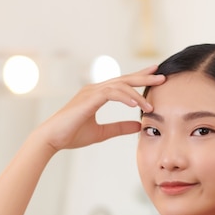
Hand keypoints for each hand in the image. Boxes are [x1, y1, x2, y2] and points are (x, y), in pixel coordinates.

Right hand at [39, 65, 165, 150]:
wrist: (52, 139)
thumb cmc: (72, 135)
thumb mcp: (102, 132)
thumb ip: (120, 127)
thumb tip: (138, 125)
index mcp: (97, 94)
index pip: (122, 83)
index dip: (139, 78)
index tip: (155, 75)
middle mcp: (94, 89)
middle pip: (124, 79)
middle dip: (144, 77)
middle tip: (162, 76)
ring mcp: (90, 92)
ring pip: (120, 85)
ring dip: (137, 93)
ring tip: (151, 104)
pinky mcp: (88, 99)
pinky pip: (111, 93)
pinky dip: (125, 97)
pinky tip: (136, 104)